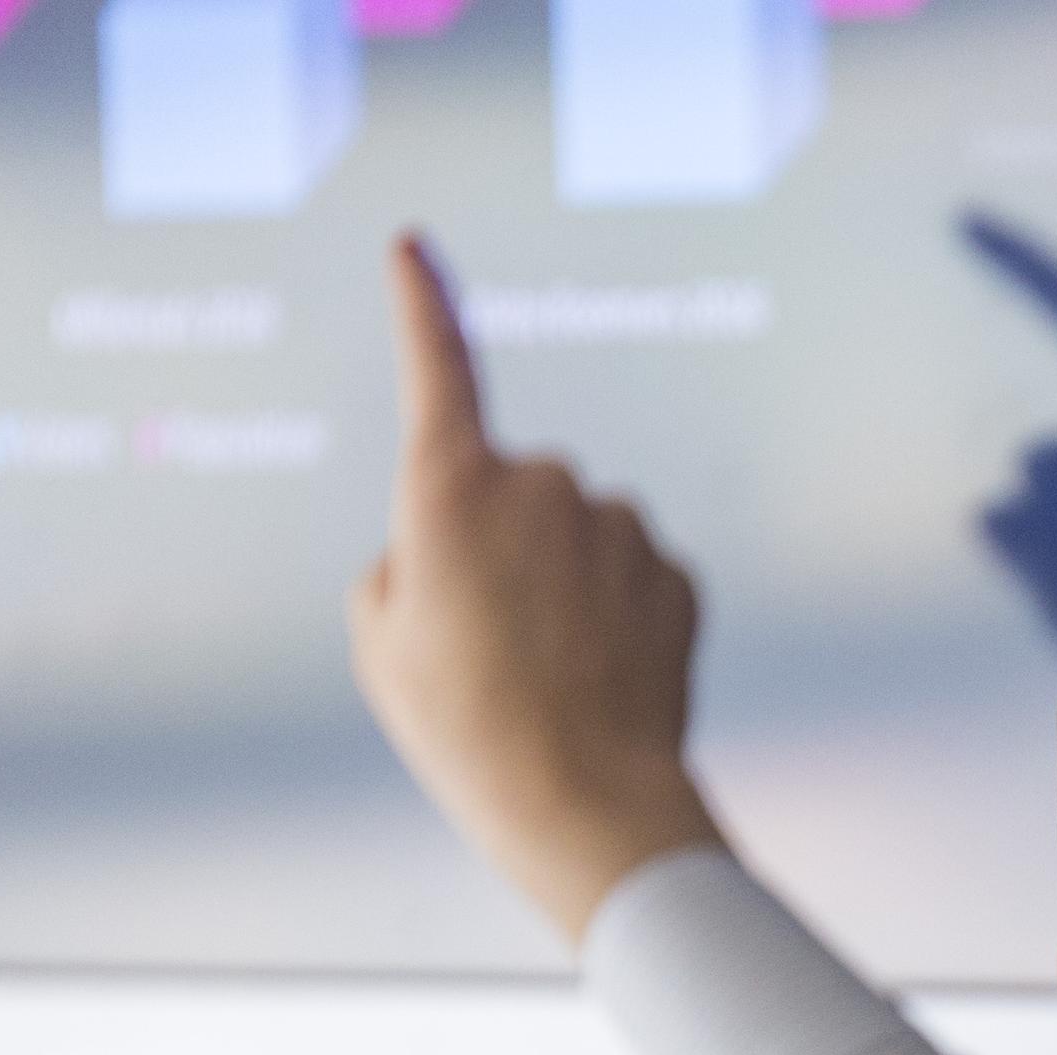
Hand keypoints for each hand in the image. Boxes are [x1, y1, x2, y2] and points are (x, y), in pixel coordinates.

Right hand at [348, 230, 722, 944]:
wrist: (588, 804)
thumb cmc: (464, 730)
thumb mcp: (381, 646)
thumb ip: (403, 565)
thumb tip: (452, 547)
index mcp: (450, 488)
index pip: (435, 367)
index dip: (421, 306)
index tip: (413, 249)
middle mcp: (542, 482)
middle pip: (507, 490)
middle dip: (495, 547)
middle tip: (483, 647)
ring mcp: (618, 523)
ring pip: (574, 535)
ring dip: (559, 585)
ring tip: (544, 677)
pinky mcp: (674, 570)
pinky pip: (629, 576)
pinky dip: (613, 616)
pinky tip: (600, 681)